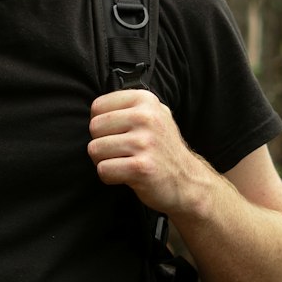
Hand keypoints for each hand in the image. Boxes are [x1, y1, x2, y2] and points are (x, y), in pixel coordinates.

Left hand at [87, 89, 204, 216]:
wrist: (188, 181)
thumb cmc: (162, 148)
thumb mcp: (154, 114)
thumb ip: (128, 106)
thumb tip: (95, 108)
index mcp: (145, 100)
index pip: (98, 106)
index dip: (102, 124)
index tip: (119, 134)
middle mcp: (146, 117)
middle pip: (94, 128)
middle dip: (101, 143)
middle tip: (121, 152)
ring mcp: (144, 142)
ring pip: (95, 149)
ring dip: (105, 161)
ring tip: (124, 162)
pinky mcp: (141, 167)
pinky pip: (103, 170)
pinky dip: (110, 177)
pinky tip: (127, 175)